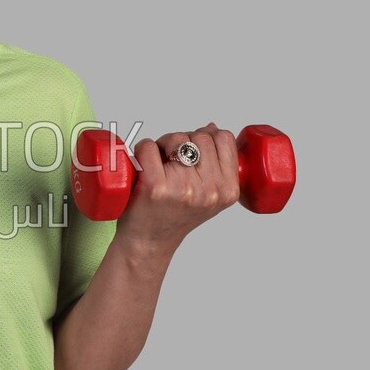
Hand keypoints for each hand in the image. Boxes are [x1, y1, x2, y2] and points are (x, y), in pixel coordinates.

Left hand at [114, 122, 240, 252]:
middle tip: (171, 161)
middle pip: (199, 136)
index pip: (224, 138)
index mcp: (228, 190)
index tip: (192, 153)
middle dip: (182, 141)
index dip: (205, 137)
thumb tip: (211, 128)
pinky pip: (148, 146)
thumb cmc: (173, 215)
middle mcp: (209, 190)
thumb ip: (215, 164)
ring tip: (160, 166)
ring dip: (163, 144)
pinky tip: (143, 167)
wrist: (147, 242)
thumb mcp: (208, 194)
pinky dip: (142, 150)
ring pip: (176, 138)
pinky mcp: (155, 186)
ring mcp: (182, 188)